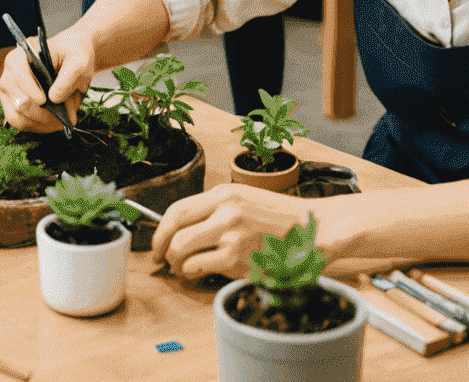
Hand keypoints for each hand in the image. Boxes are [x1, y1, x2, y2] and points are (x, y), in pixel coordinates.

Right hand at [0, 24, 95, 131]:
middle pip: (19, 102)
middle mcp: (10, 74)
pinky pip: (21, 124)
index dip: (31, 90)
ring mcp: (10, 93)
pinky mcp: (14, 107)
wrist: (72, 61)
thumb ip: (68, 77)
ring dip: (41, 124)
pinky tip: (52, 122)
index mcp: (20, 56)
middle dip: (42, 113)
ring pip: (17, 118)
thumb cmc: (72, 56)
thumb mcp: (79, 61)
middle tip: (62, 116)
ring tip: (59, 121)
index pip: (18, 74)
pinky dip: (38, 127)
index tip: (46, 100)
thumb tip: (54, 99)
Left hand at [152, 183, 313, 280]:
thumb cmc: (279, 218)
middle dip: (162, 247)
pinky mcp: (238, 259)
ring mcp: (230, 235)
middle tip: (163, 258)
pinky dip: (192, 273)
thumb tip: (185, 225)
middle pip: (175, 228)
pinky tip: (199, 274)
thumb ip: (216, 209)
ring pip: (182, 249)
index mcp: (223, 195)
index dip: (161, 228)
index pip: (177, 209)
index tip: (157, 240)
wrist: (311, 230)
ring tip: (183, 268)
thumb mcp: (244, 199)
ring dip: (177, 263)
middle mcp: (224, 211)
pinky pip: (199, 267)